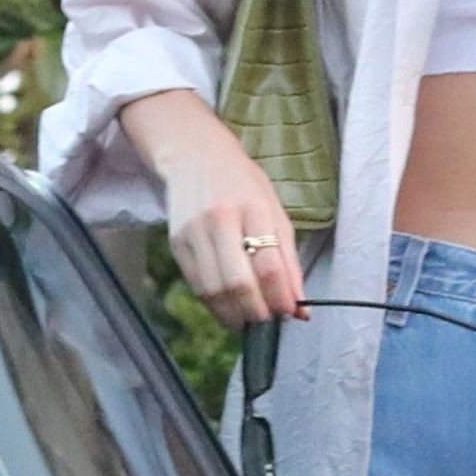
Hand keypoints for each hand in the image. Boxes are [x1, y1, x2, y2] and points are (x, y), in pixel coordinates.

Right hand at [149, 106, 311, 328]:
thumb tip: (300, 306)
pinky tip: (229, 307)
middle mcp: (220, 219)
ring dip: (235, 315)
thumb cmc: (242, 183)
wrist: (195, 156)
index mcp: (253, 207)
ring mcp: (193, 232)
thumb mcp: (274, 210)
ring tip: (251, 317)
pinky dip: (215, 305)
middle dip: (257, 312)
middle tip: (269, 319)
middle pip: (238, 282)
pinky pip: (197, 286)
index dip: (281, 297)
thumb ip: (288, 259)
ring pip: (214, 291)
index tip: (291, 312)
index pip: (269, 264)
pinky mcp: (176, 244)